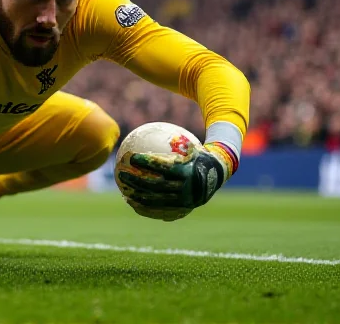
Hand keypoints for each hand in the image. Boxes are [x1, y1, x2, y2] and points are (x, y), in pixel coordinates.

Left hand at [117, 143, 237, 218]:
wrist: (218, 173)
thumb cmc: (197, 154)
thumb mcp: (188, 144)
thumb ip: (171, 141)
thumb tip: (146, 129)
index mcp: (186, 170)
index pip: (162, 166)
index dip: (146, 162)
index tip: (131, 157)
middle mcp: (185, 187)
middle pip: (156, 185)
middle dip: (136, 181)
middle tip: (122, 174)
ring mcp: (183, 200)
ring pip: (156, 200)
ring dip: (138, 195)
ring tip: (123, 190)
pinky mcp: (181, 208)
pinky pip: (160, 209)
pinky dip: (146, 206)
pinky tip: (133, 201)